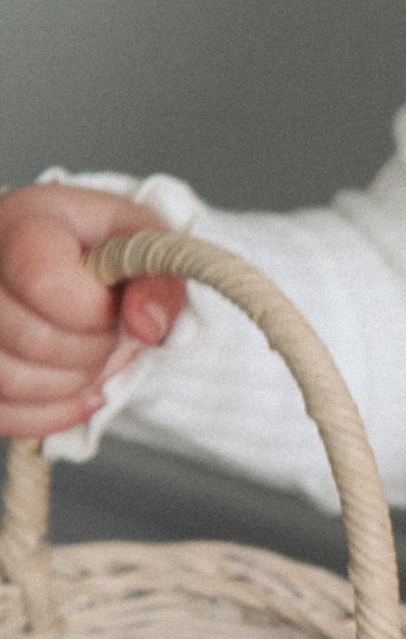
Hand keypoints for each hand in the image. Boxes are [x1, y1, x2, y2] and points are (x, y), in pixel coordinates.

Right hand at [0, 185, 184, 441]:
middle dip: (93, 351)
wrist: (64, 261)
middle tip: (109, 333)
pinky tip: (78, 389)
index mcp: (21, 225)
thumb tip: (148, 327)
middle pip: (32, 340)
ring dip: (72, 385)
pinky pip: (3, 413)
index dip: (95, 312)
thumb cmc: (100, 249)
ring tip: (92, 357)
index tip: (114, 305)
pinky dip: (51, 413)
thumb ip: (157, 278)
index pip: (46, 282)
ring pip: (10, 381)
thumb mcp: (141, 244)